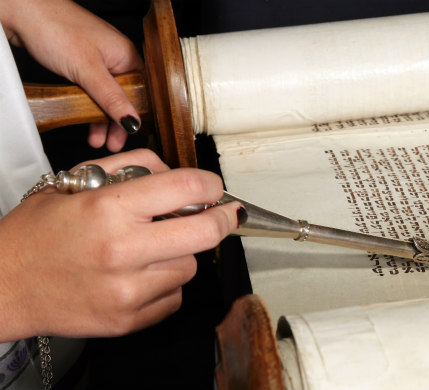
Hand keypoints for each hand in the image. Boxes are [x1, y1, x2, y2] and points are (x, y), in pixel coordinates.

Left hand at [0, 0, 141, 151]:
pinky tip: (87, 121)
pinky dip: (90, 107)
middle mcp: (116, 57)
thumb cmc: (56, 28)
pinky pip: (93, 90)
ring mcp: (98, 60)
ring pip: (107, 96)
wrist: (22, 11)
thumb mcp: (87, 70)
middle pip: (125, 97)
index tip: (129, 135)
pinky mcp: (82, 63)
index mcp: (127, 55)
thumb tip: (133, 121)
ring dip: (102, 119)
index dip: (137, 115)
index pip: (142, 92)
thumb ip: (111, 98)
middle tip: (112, 142)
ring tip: (97, 138)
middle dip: (118, 122)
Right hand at [0, 149, 239, 340]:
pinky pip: (174, 297)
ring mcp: (127, 290)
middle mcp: (122, 250)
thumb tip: (176, 173)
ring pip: (191, 266)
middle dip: (224, 219)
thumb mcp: (74, 183)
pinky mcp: (128, 320)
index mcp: (108, 209)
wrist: (4, 287)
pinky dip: (167, 284)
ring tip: (152, 247)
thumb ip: (130, 167)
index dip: (210, 184)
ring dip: (183, 253)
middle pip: (206, 233)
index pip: (186, 188)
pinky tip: (141, 274)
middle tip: (224, 214)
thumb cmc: (36, 234)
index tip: (213, 187)